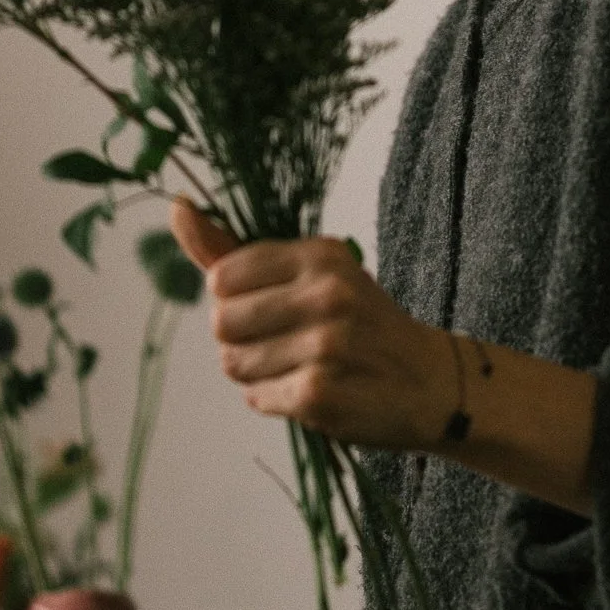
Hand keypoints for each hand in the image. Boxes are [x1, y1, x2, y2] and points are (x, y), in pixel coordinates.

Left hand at [172, 198, 456, 451]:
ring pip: (234, 365)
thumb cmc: (361, 325)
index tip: (272, 307)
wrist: (431, 383)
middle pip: (221, 322)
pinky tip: (313, 391)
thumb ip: (235, 250)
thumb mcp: (311, 274)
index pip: (222, 277)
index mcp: (320, 255)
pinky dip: (276, 401)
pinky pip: (257, 398)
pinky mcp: (320, 394)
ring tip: (302, 367)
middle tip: (288, 343)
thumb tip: (178, 209)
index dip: (236, 300)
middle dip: (240, 340)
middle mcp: (325, 294)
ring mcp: (325, 345)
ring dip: (258, 374)